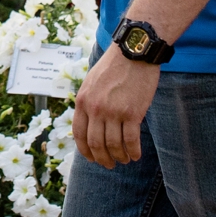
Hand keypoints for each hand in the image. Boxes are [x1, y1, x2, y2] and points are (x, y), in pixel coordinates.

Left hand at [73, 47, 158, 169]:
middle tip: (109, 164)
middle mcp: (96, 109)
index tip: (92, 159)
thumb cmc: (114, 66)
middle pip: (96, 144)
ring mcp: (114, 111)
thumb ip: (88, 102)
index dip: (85, 151)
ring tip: (124, 159)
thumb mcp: (91, 82)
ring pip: (114, 145)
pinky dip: (133, 151)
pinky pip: (131, 140)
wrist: (134, 51)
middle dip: (102, 159)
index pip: (79, 134)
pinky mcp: (133, 113)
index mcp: (83, 101)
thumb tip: (88, 124)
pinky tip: (136, 155)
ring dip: (119, 157)